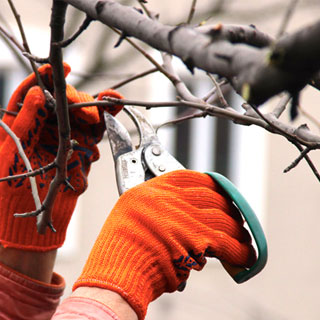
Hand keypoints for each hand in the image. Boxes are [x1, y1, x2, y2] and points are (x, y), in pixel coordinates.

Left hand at [0, 63, 122, 250]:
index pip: (35, 93)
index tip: (62, 67)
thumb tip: (39, 93)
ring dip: (97, 111)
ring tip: (109, 108)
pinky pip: (95, 135)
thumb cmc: (11, 195)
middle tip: (89, 116)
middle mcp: (45, 130)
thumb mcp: (11, 156)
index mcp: (23, 126)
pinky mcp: (80, 154)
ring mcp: (65, 141)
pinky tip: (112, 117)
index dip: (47, 77)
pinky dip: (105, 125)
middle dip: (79, 103)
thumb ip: (25, 124)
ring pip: (83, 116)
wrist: (31, 229)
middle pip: (64, 103)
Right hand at [73, 170, 255, 318]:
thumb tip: (189, 212)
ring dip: (236, 231)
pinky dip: (239, 250)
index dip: (210, 184)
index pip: (191, 177)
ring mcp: (184, 218)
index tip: (219, 191)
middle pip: (212, 196)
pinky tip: (245, 255)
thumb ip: (158, 208)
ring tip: (242, 239)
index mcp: (152, 190)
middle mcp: (169, 199)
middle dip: (228, 208)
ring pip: (223, 219)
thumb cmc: (119, 251)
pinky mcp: (197, 241)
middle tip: (234, 217)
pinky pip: (226, 242)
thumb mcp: (132, 215)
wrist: (116, 275)